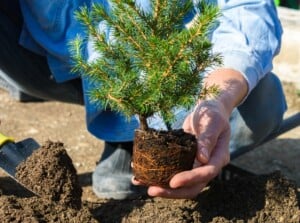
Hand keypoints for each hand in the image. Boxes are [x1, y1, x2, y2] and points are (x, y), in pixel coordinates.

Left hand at [132, 69, 246, 198]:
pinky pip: (172, 171)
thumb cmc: (212, 113)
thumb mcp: (212, 122)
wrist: (207, 109)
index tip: (173, 182)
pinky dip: (158, 174)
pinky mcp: (184, 162)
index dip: (190, 180)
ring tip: (140, 183)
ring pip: (181, 184)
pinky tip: (141, 175)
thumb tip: (202, 159)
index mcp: (219, 157)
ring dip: (162, 186)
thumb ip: (208, 139)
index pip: (206, 173)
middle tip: (152, 190)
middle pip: (192, 187)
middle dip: (172, 192)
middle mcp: (208, 166)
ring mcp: (196, 166)